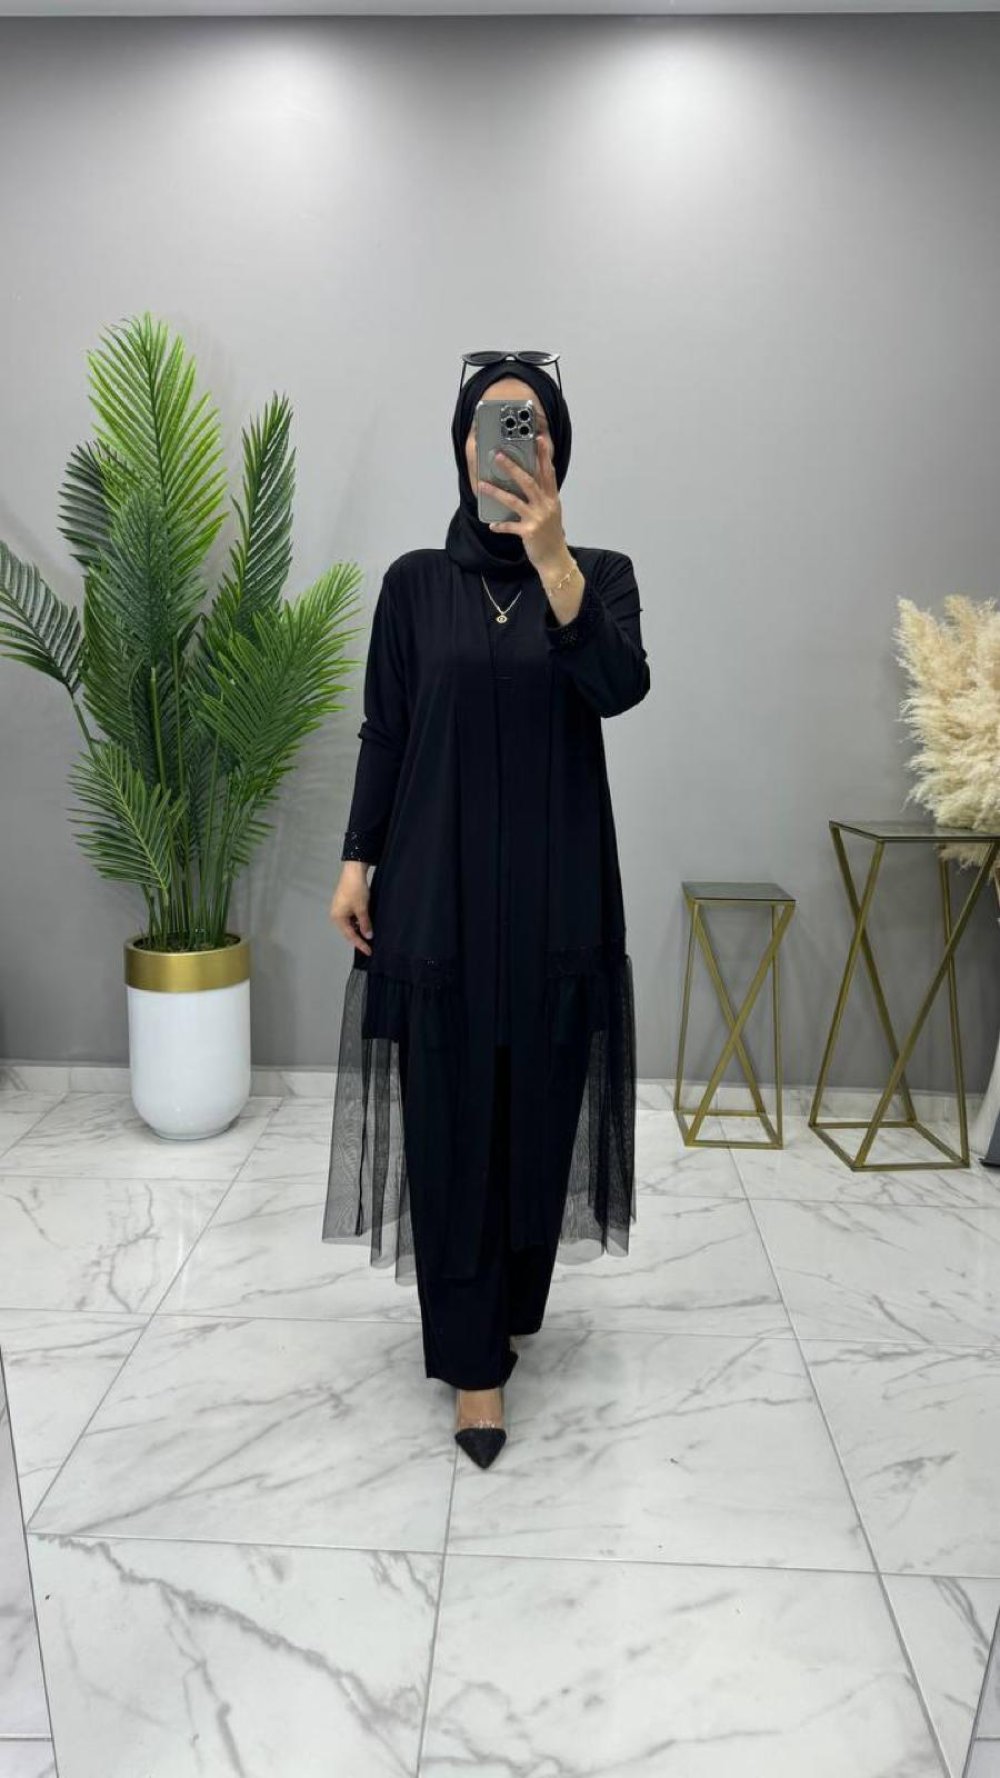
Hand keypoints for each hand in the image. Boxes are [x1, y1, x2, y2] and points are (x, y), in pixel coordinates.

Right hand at [329, 861, 373, 955]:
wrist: (353, 871)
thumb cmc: (356, 891)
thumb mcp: (362, 909)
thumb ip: (365, 924)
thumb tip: (369, 936)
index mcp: (338, 918)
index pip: (350, 936)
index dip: (360, 944)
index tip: (369, 951)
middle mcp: (336, 915)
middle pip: (348, 931)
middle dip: (359, 939)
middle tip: (369, 947)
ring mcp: (339, 909)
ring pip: (350, 924)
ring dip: (359, 930)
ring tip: (369, 937)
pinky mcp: (343, 904)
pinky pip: (350, 918)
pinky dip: (358, 922)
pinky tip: (365, 924)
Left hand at [478, 433, 565, 575]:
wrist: (556, 559)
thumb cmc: (551, 535)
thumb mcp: (551, 512)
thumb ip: (542, 497)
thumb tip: (528, 483)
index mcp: (552, 498)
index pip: (548, 472)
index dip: (544, 456)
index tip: (539, 440)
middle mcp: (546, 505)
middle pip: (528, 481)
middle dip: (513, 468)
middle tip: (499, 456)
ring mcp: (537, 518)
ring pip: (514, 501)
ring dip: (497, 492)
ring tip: (483, 485)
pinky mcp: (529, 532)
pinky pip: (510, 526)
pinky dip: (501, 526)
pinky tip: (492, 526)